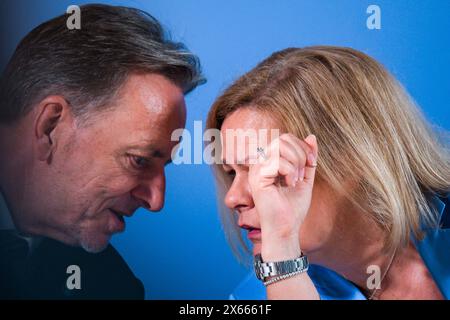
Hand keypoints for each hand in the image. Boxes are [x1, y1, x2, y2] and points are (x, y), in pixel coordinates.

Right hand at [248, 133, 317, 260]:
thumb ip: (308, 159)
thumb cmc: (293, 207)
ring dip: (295, 162)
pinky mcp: (257, 177)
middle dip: (300, 153)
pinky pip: (277, 161)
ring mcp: (257, 169)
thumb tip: (311, 137)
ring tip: (296, 180)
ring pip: (279, 146)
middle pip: (283, 139)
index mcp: (270, 162)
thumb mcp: (305, 177)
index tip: (312, 162)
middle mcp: (260, 163)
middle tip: (303, 173)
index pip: (285, 139)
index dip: (302, 146)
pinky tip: (290, 184)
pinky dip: (290, 171)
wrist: (286, 228)